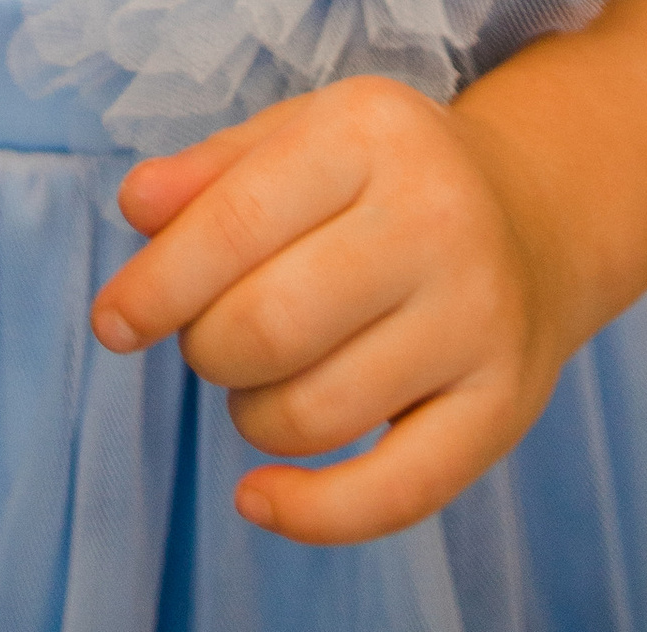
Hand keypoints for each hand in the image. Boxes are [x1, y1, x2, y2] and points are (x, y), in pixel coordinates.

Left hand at [88, 76, 571, 543]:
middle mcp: (437, 218)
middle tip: (210, 338)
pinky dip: (310, 514)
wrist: (533, 212)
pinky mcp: (504, 406)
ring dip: (251, 416)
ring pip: (315, 414)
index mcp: (371, 132)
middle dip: (205, 349)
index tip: (113, 322)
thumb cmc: (382, 177)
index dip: (156, 286)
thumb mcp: (300, 135)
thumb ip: (211, 172)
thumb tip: (136, 209)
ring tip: (261, 381)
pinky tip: (259, 497)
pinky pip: (395, 494)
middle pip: (268, 326)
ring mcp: (478, 317)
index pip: (235, 222)